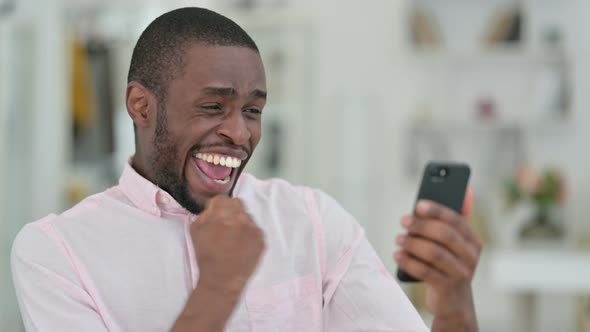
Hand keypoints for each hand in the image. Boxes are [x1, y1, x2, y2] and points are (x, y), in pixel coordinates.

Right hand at [191, 196, 265, 295]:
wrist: (222, 280)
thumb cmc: (207, 258)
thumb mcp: (196, 232)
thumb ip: (204, 214)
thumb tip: (213, 207)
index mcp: (221, 216)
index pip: (222, 199)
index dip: (217, 206)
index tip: (216, 212)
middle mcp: (240, 220)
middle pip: (237, 203)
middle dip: (230, 210)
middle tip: (225, 223)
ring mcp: (253, 229)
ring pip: (247, 215)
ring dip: (240, 221)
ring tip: (233, 238)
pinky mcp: (261, 239)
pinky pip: (255, 228)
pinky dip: (248, 233)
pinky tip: (241, 245)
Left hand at [394, 189, 481, 327]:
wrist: (454, 302)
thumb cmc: (448, 264)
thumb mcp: (453, 244)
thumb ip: (449, 221)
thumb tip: (443, 196)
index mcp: (473, 240)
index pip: (456, 220)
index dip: (437, 210)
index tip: (418, 205)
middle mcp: (471, 256)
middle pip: (445, 235)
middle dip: (421, 226)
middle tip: (403, 221)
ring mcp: (461, 273)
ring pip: (434, 253)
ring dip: (413, 243)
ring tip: (398, 239)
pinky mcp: (447, 288)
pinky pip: (425, 272)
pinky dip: (409, 262)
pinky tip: (398, 255)